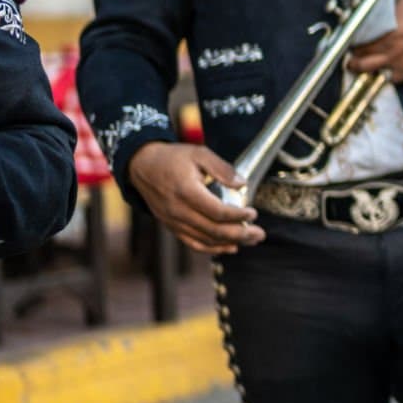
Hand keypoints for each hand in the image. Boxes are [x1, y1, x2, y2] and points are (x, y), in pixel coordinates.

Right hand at [127, 141, 262, 253]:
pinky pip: (192, 242)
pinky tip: (229, 247)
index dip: (238, 216)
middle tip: (260, 234)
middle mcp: (178, 211)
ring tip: (251, 240)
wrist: (142, 166)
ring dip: (229, 243)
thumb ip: (222, 168)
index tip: (253, 213)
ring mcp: (173, 221)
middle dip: (240, 234)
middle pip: (213, 230)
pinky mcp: (171, 226)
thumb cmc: (172, 158)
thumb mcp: (199, 153)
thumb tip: (242, 183)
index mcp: (187, 191)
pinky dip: (211, 248)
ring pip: (204, 239)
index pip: (217, 212)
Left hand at [345, 0, 402, 80]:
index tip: (347, 32)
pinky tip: (387, 68)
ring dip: (359, 66)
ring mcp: (396, 59)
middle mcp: (386, 44)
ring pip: (367, 69)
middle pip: (356, 54)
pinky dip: (386, 74)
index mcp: (384, 24)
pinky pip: (390, 78)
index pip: (354, 33)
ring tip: (358, 63)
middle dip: (351, 52)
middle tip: (352, 48)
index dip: (347, 34)